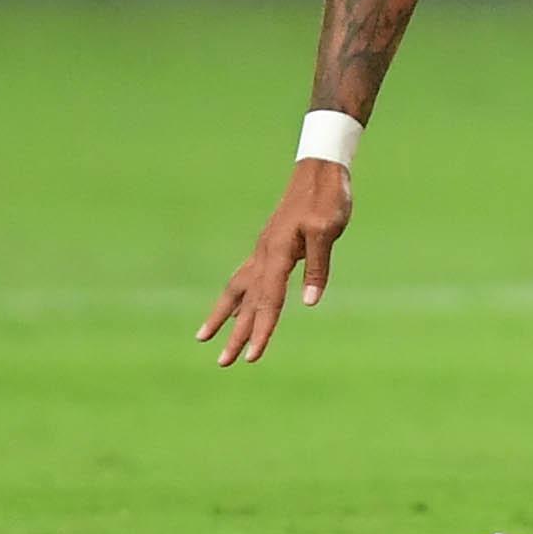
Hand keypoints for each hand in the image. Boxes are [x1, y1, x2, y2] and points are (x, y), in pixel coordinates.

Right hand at [194, 158, 352, 366]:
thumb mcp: (327, 230)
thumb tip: (309, 302)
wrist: (320, 170)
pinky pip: (247, 277)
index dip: (262, 330)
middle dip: (236, 333)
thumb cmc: (327, 198)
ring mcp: (264, 249)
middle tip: (223, 363)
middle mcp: (264, 254)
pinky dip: (238, 296)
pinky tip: (237, 306)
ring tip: (205, 337)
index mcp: (276, 253)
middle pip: (247, 302)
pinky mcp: (270, 245)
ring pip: (238, 289)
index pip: (268, 300)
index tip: (252, 357)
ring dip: (225, 316)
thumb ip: (316, 266)